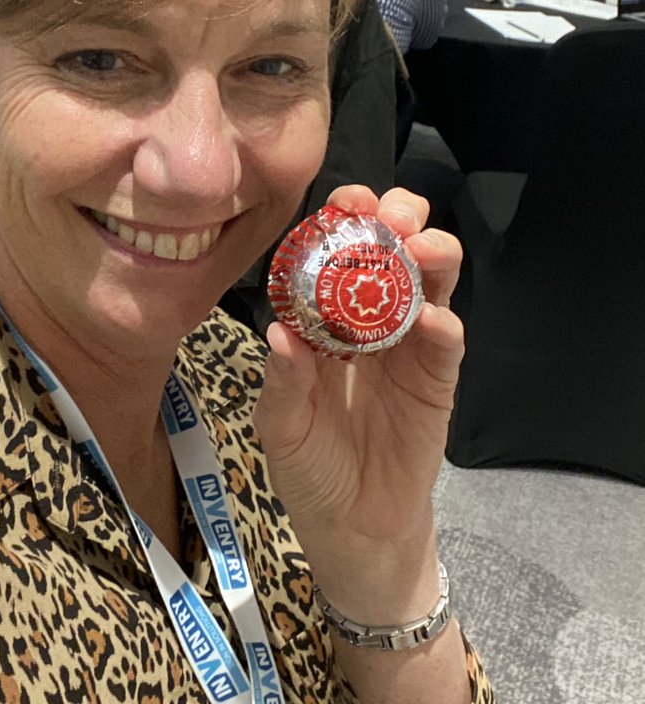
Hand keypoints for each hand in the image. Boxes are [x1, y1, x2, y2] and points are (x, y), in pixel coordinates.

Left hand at [253, 185, 463, 616]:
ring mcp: (409, 346)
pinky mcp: (438, 379)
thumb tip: (280, 332)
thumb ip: (284, 381)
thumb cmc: (309, 466)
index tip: (345, 200)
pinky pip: (446, 344)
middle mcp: (371, 319)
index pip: (337, 252)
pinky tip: (434, 318)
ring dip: (433, 256)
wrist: (354, 526)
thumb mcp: (282, 426)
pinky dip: (444, 324)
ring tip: (423, 246)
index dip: (343, 220)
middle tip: (392, 213)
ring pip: (431, 282)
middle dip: (398, 219)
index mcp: (326, 318)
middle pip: (393, 251)